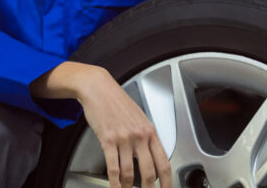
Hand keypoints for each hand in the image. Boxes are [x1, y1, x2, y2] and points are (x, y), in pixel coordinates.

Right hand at [32, 62, 171, 187]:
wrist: (99, 88)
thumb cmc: (117, 102)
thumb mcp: (138, 118)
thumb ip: (145, 137)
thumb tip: (150, 156)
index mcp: (150, 131)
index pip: (164, 162)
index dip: (168, 181)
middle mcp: (140, 136)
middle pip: (150, 171)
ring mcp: (124, 139)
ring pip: (130, 173)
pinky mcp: (108, 140)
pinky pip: (113, 167)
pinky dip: (114, 182)